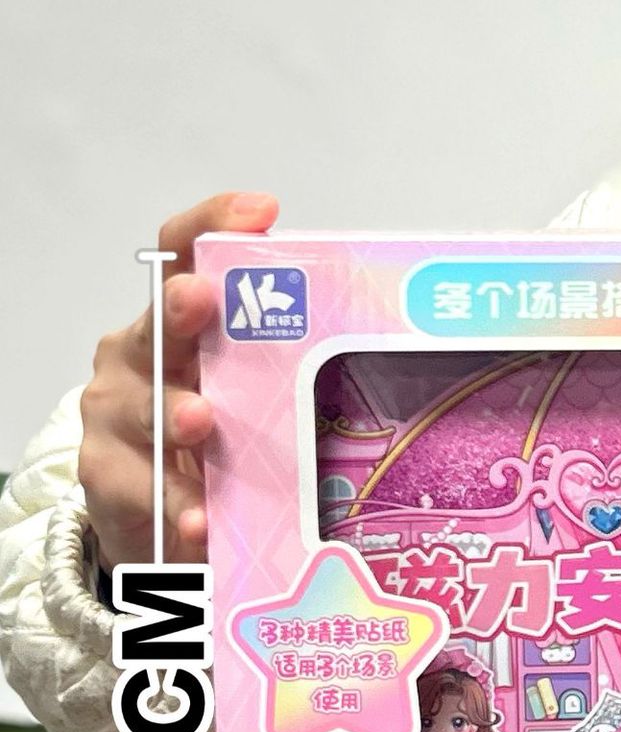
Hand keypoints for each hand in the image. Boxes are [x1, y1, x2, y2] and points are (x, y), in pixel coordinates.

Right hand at [78, 191, 278, 570]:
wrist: (159, 510)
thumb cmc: (218, 437)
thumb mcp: (256, 394)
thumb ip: (296, 364)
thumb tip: (401, 338)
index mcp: (182, 324)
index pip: (186, 254)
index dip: (214, 225)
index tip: (258, 212)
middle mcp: (141, 357)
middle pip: (158, 325)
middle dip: (181, 312)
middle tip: (203, 303)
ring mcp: (119, 416)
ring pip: (145, 407)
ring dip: (175, 413)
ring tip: (203, 421)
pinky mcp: (109, 477)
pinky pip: (142, 489)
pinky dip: (177, 504)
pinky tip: (201, 519)